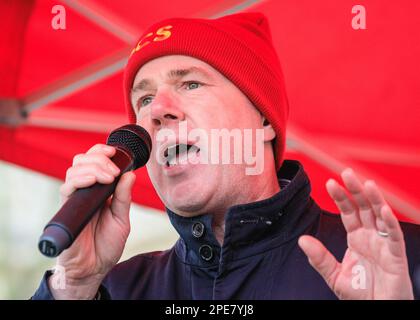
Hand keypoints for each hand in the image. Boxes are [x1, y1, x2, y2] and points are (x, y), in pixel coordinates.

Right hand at [49, 144, 135, 298]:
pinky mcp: (66, 208)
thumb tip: (129, 174)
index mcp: (99, 190)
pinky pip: (67, 187)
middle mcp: (85, 190)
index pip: (94, 161)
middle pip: (83, 160)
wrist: (94, 267)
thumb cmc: (107, 244)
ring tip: (108, 178)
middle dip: (99, 159)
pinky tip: (93, 182)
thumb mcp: (121, 218)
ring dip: (93, 167)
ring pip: (74, 169)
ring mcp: (75, 198)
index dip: (101, 151)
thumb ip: (124, 197)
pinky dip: (80, 179)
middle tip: (113, 172)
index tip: (114, 152)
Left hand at [298, 168, 412, 299]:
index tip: (330, 183)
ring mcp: (384, 244)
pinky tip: (383, 209)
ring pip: (380, 216)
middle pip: (364, 208)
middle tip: (347, 172)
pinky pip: (394, 236)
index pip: (348, 212)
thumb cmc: (360, 294)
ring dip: (374, 199)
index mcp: (356, 238)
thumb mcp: (334, 275)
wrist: (377, 311)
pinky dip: (390, 222)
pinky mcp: (396, 256)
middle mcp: (370, 237)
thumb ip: (319, 258)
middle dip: (355, 190)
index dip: (340, 197)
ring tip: (366, 183)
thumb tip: (302, 240)